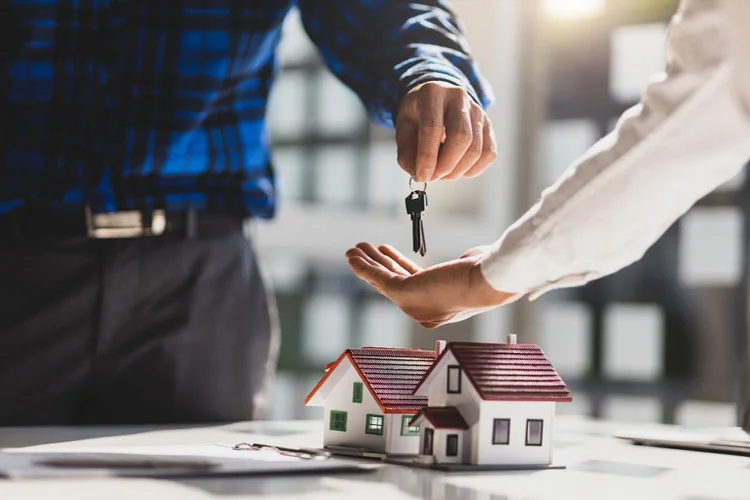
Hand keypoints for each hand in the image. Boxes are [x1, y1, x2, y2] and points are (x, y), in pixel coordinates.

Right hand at [345, 243, 520, 328]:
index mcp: (436, 307)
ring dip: (365, 263)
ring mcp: (413, 305)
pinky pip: (379, 278)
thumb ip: (461, 268)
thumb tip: (467, 259)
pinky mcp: (405, 294)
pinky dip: (364, 267)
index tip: (383, 252)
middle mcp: (422, 311)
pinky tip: (354, 257)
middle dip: (375, 264)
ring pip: (383, 280)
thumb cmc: (485, 274)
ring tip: (353, 249)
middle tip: (362, 250)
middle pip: (392, 282)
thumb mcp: (470, 269)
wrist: (487, 280)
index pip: (408, 284)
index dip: (393, 266)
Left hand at [396, 81, 496, 181]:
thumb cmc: (417, 117)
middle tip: (433, 177)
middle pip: (461, 137)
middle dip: (446, 165)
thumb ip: (407, 154)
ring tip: (442, 173)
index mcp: (432, 93)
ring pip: (476, 149)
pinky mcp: (488, 125)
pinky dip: (473, 170)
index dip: (427, 156)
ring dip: (457, 171)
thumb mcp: (403, 130)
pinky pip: (489, 154)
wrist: (436, 102)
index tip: (422, 176)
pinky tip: (458, 170)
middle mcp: (458, 97)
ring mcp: (477, 110)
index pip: (432, 127)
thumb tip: (420, 176)